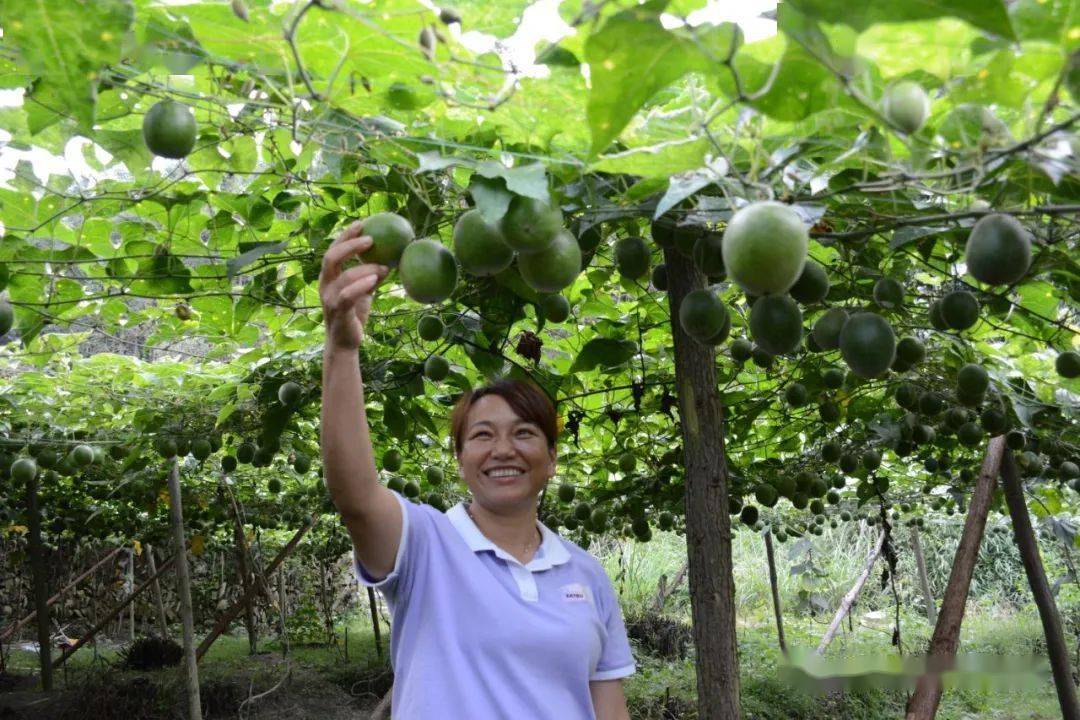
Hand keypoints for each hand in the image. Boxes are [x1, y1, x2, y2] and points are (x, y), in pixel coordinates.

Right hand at [319, 220, 389, 350]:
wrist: (345, 343)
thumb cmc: (353, 315)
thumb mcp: (363, 292)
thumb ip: (371, 277)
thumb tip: (390, 262)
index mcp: (329, 277)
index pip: (333, 250)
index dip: (345, 235)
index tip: (362, 224)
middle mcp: (325, 285)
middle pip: (331, 257)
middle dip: (350, 245)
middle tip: (371, 239)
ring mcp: (329, 298)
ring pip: (344, 276)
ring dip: (366, 269)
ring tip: (384, 267)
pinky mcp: (337, 312)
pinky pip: (347, 295)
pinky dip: (362, 285)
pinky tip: (376, 279)